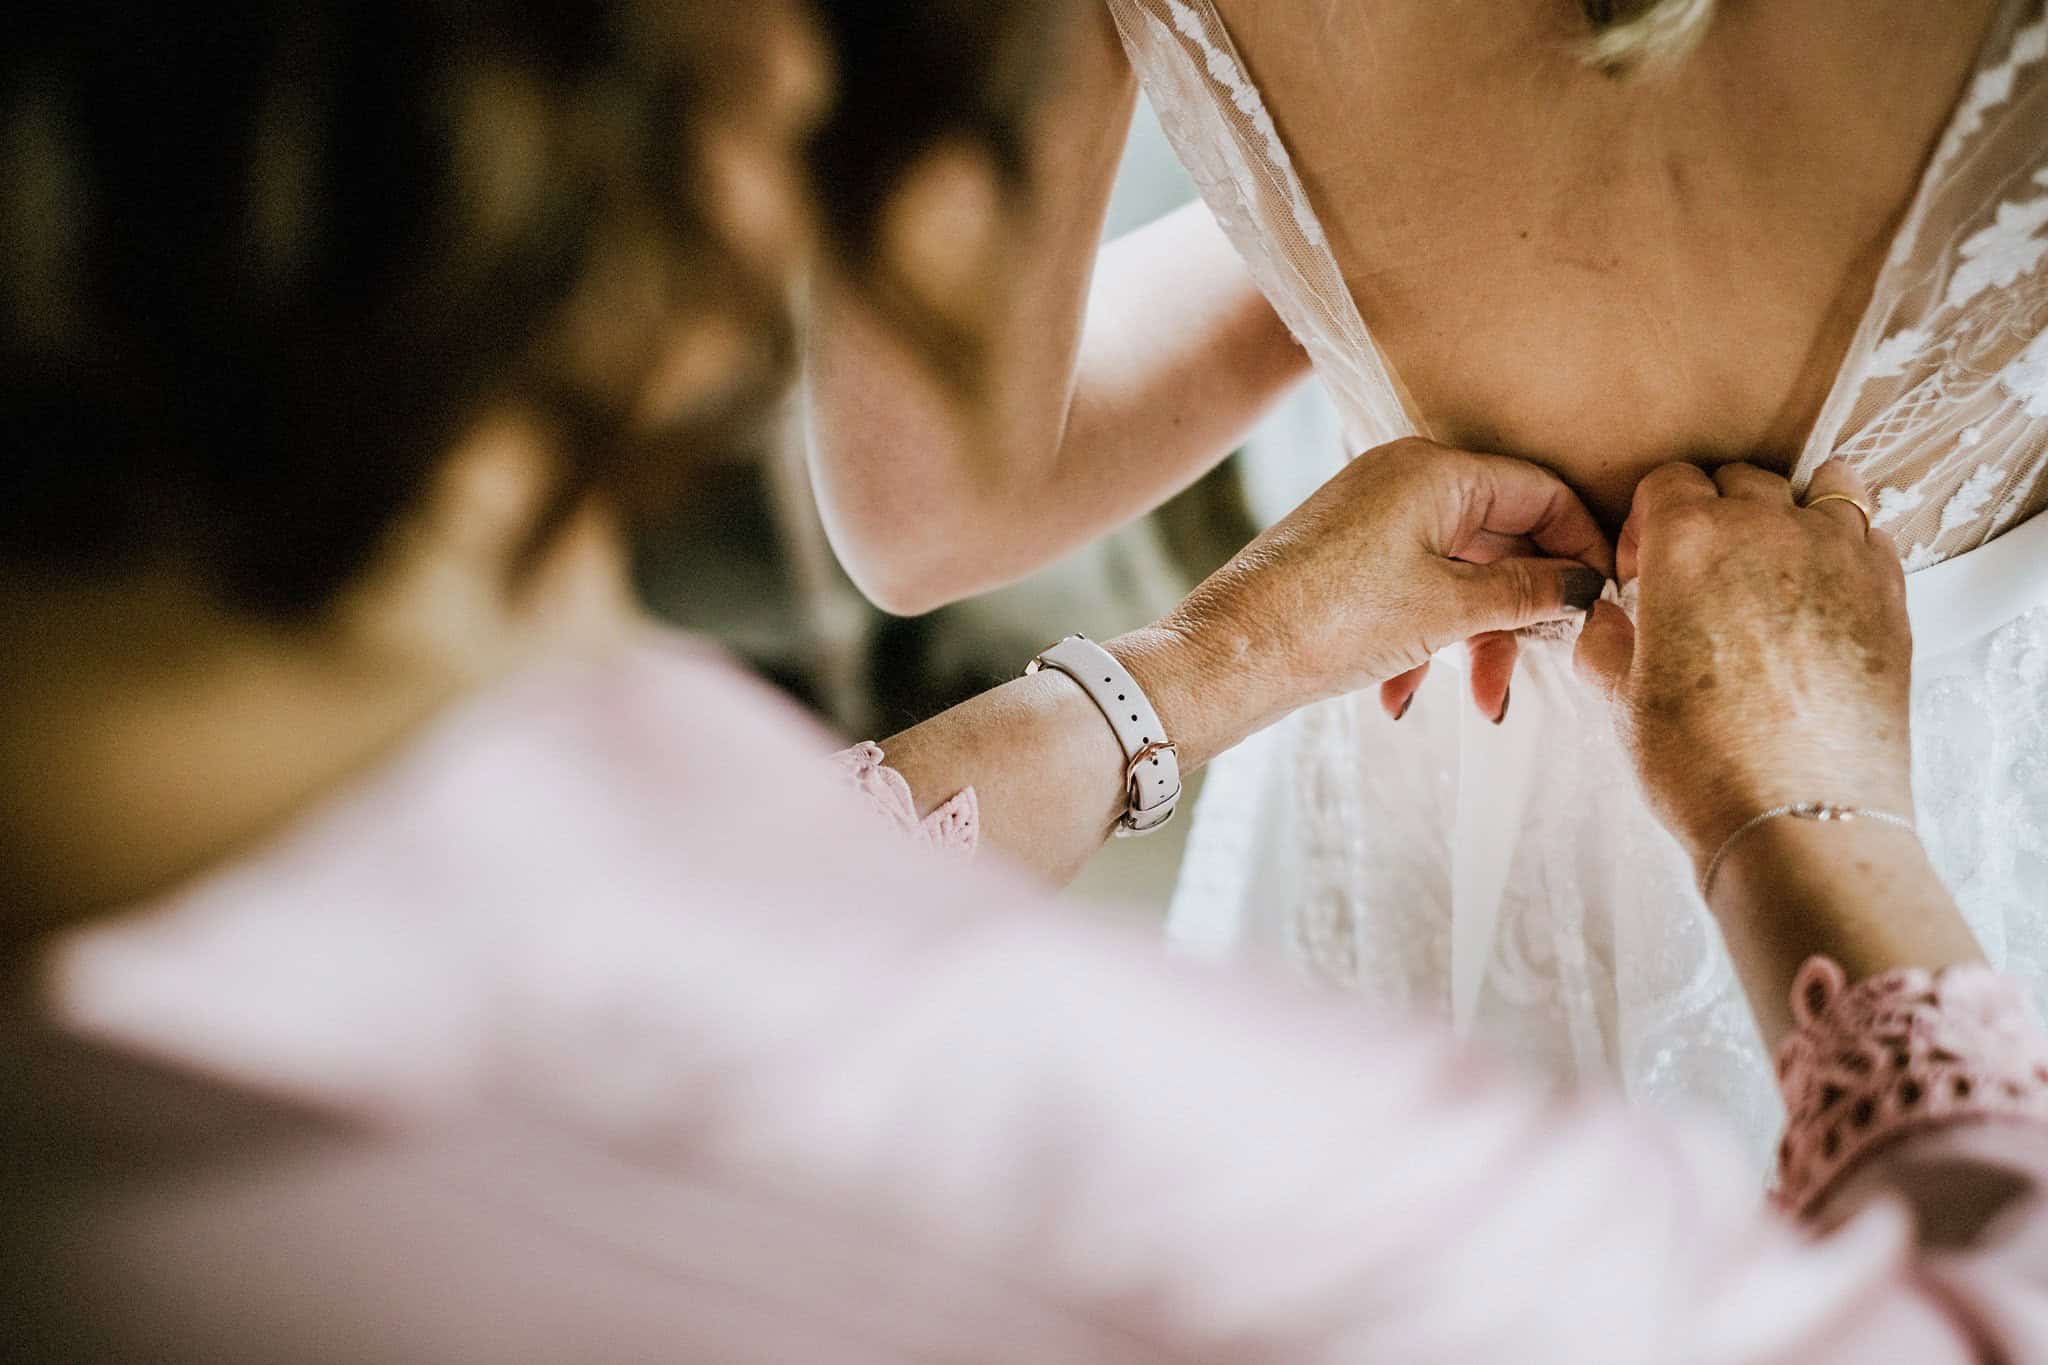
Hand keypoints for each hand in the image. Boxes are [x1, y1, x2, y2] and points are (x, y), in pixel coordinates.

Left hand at [1140, 437, 1611, 748]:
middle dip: (1524, 610)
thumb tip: (1588, 584)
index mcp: (1436, 469)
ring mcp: (1374, 518)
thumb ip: (1530, 591)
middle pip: (1504, 535)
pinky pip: (1413, 591)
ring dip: (1474, 639)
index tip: (1608, 603)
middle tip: (1548, 664)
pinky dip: (1422, 642)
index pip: (1543, 490)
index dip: (1583, 546)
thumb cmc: (1331, 621)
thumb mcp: (1449, 609)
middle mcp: (1405, 479)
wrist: (1224, 658)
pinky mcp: (1349, 559)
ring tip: (1480, 703)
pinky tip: (1400, 699)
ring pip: (1459, 574)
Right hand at [1574, 459, 1913, 871]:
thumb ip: (1603, 640)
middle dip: (1712, 514)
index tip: (1644, 569)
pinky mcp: (1888, 589)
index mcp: (1687, 542)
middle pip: (1738, 481)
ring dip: (1784, 516)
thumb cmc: (1704, 762)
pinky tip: (1821, 589)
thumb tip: (1603, 619)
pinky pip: (1867, 530)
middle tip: (1700, 575)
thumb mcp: (1621, 700)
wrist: (1800, 816)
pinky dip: (1842, 542)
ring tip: (1770, 568)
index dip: (1647, 523)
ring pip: (1814, 490)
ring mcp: (1837, 553)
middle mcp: (1765, 528)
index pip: (1668, 482)